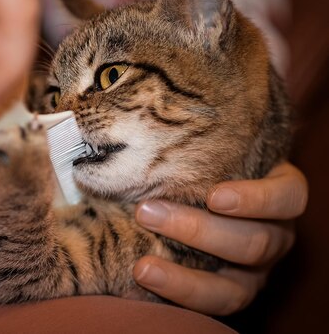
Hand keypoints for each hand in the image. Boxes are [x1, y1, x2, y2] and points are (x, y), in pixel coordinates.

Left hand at [133, 162, 307, 314]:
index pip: (288, 197)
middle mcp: (274, 235)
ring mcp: (254, 271)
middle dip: (198, 231)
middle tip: (147, 212)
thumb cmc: (206, 165)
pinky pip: (209, 304)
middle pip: (256, 243)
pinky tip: (142, 279)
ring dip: (183, 277)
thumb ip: (196, 148)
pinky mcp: (230, 293)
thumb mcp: (214, 153)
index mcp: (280, 195)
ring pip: (234, 287)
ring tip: (143, 266)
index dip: (257, 199)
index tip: (215, 196)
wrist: (197, 194)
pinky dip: (174, 294)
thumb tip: (149, 126)